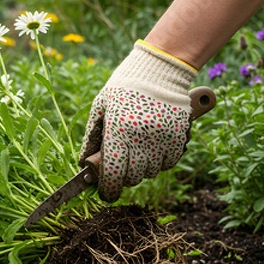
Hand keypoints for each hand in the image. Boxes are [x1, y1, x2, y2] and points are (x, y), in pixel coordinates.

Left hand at [79, 41, 197, 201]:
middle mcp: (141, 137)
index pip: (112, 173)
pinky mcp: (179, 137)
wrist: (160, 69)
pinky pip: (169, 164)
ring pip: (150, 173)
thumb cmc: (124, 88)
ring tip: (137, 150)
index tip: (105, 193)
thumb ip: (92, 137)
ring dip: (142, 169)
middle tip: (120, 167)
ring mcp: (163, 138)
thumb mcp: (100, 107)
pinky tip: (153, 146)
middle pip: (132, 177)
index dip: (107, 189)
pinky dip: (160, 161)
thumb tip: (85, 164)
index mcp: (117, 130)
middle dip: (123, 178)